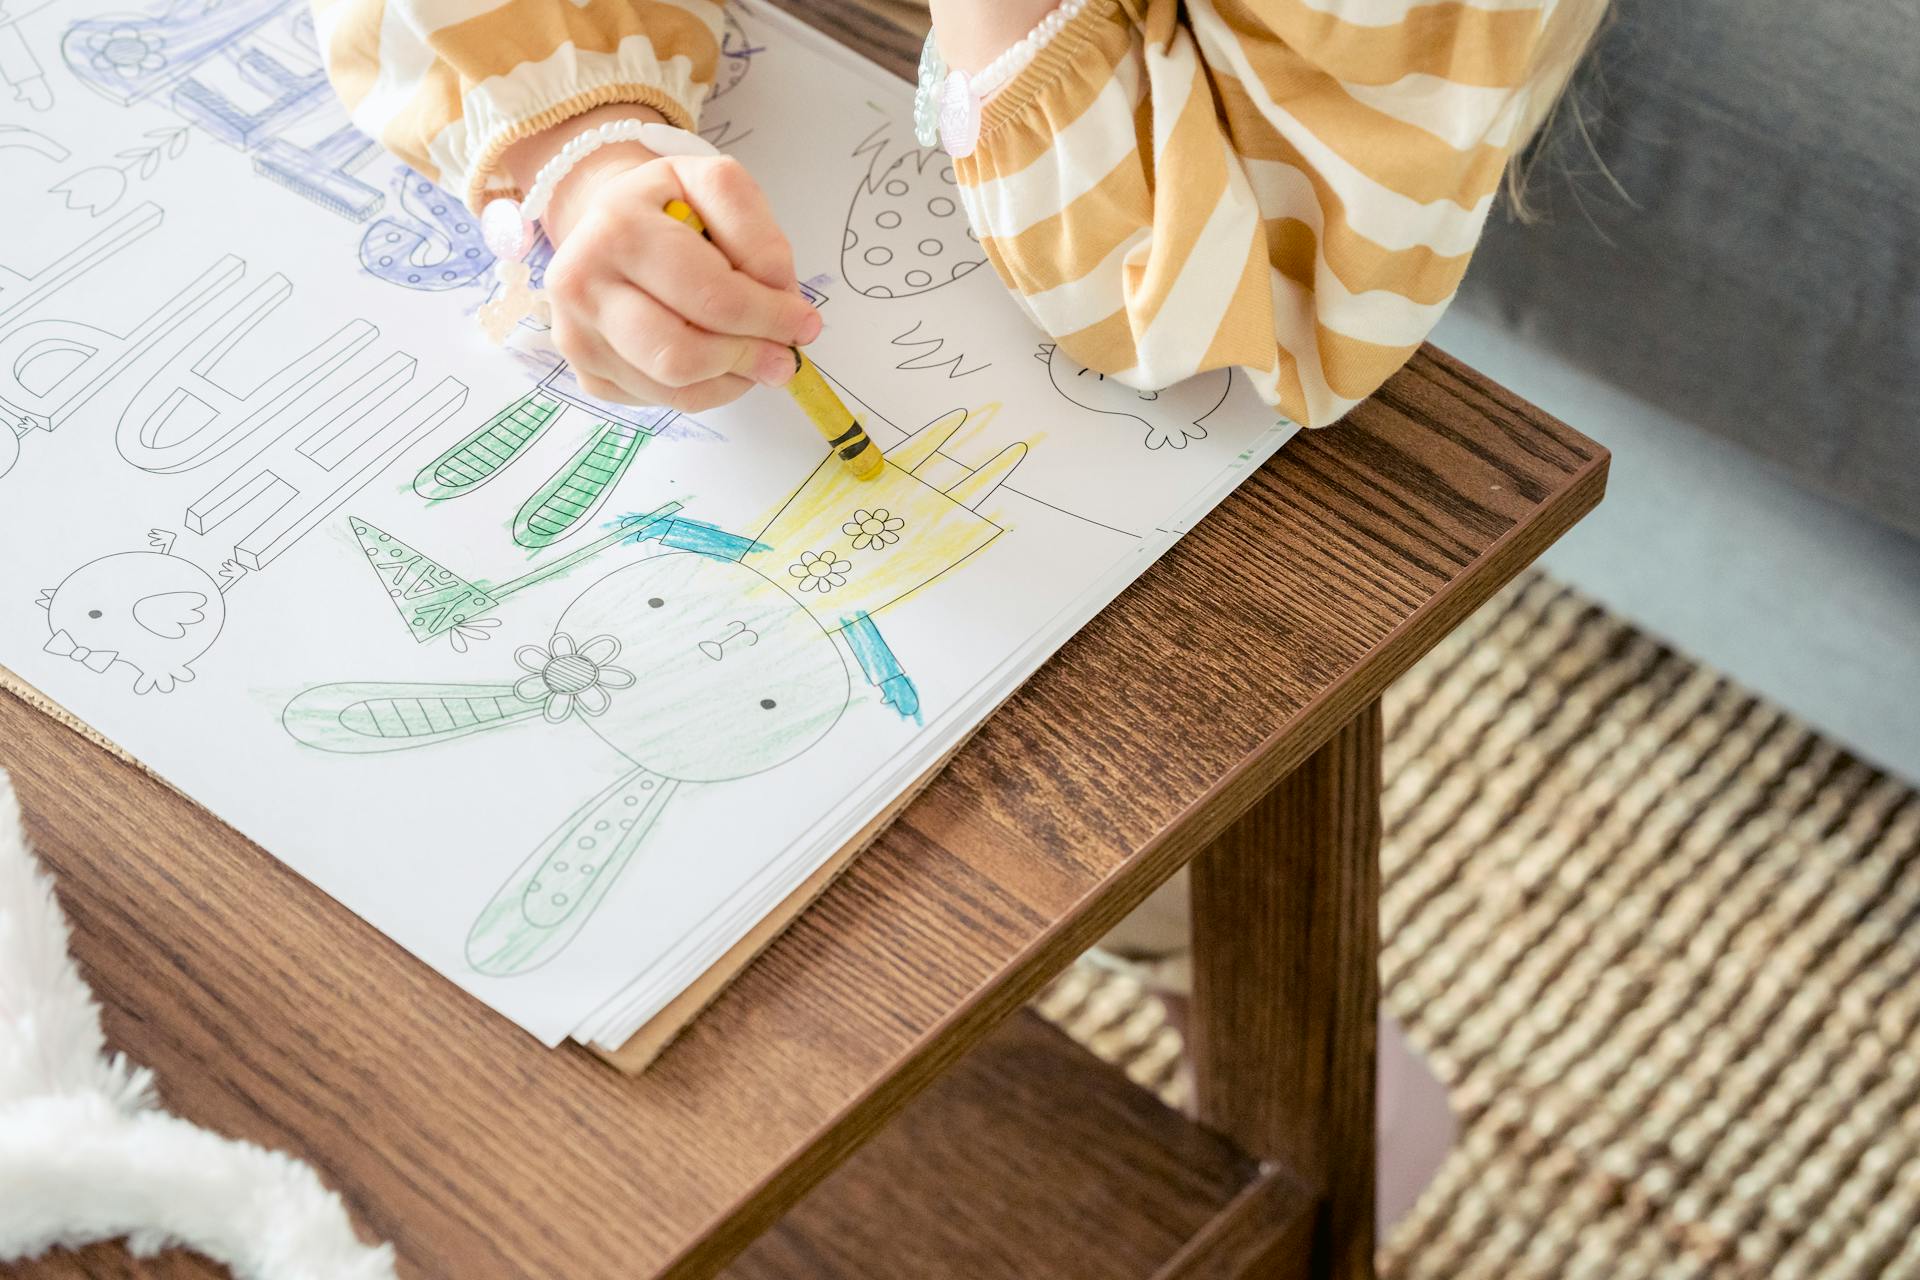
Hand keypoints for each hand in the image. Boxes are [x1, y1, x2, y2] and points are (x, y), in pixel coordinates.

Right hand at [502, 105, 820, 411]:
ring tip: (753, 353)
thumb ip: (757, 234)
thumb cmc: (669, 206)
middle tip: (785, 357)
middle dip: (749, 358)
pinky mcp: (588, 375)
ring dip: (731, 379)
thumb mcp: (717, 186)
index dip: (769, 316)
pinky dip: (705, 389)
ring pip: (675, 387)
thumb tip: (780, 299)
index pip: (710, 296)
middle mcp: (581, 287)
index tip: (806, 324)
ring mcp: (577, 337)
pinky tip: (716, 357)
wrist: (607, 223)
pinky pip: (662, 402)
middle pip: (683, 354)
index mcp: (617, 230)